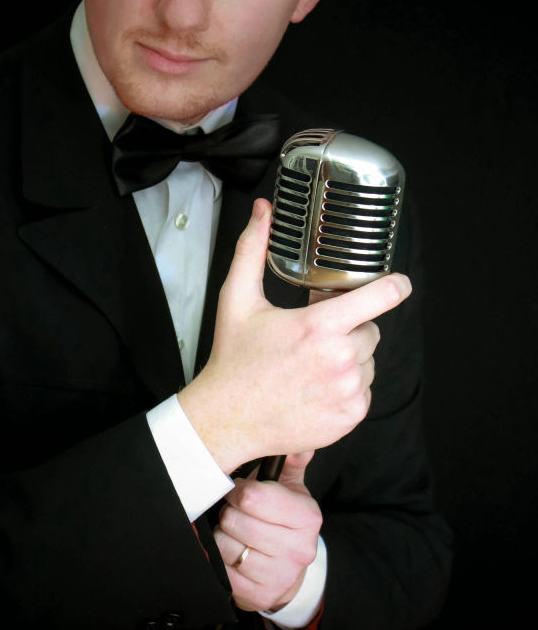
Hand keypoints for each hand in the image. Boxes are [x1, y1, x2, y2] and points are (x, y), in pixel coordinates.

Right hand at [178, 199, 410, 472]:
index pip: (380, 298)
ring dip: (349, 358)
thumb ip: (252, 249)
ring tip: (312, 364)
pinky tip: (316, 387)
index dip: (395, 286)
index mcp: (318, 327)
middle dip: (349, 328)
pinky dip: (346, 388)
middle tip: (315, 335)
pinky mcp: (349, 417)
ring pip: (368, 362)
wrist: (228, 417)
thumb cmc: (234, 360)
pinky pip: (364, 392)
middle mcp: (339, 359)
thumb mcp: (238, 299)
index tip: (400, 283)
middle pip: (370, 330)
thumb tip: (262, 211)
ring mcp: (347, 391)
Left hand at [214, 453, 321, 612]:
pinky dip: (220, 561)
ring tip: (236, 533)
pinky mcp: (259, 596)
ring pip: (223, 546)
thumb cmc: (283, 519)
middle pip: (233, 521)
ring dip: (223, 537)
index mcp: (307, 517)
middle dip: (230, 513)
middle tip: (238, 514)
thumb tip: (298, 441)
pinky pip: (221, 572)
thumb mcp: (291, 486)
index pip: (252, 496)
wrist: (290, 568)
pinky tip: (233, 554)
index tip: (241, 491)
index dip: (238, 490)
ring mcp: (280, 577)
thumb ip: (292, 459)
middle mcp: (298, 549)